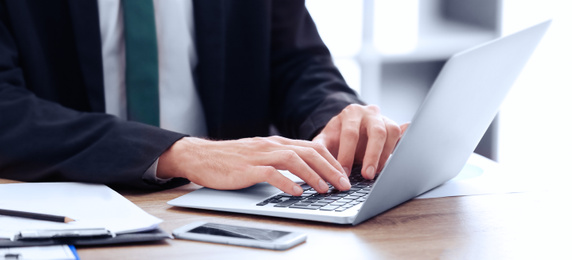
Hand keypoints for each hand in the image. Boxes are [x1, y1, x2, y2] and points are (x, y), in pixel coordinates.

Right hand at [156, 136, 350, 195]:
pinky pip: (271, 173)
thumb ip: (281, 159)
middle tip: (343, 184)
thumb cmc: (231, 159)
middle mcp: (271, 145)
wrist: (200, 156)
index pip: (312, 146)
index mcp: (277, 142)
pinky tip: (297, 193)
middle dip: (330, 168)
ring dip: (313, 175)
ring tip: (325, 189)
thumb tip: (305, 171)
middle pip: (308, 152)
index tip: (343, 174)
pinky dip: (286, 183)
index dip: (331, 160)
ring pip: (294, 160)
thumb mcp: (260, 154)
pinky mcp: (246, 168)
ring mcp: (259, 156)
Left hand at [312, 104, 407, 178]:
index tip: (344, 173)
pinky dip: (406, 141)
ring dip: (386, 155)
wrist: (347, 128)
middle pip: (376, 132)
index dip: (347, 154)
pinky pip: (403, 134)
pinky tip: (403, 154)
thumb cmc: (336, 137)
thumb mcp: (325, 140)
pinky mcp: (394, 128)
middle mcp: (369, 113)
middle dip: (372, 155)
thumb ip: (320, 148)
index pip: (350, 133)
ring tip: (377, 173)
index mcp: (351, 113)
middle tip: (367, 175)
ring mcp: (384, 119)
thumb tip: (317, 162)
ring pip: (392, 132)